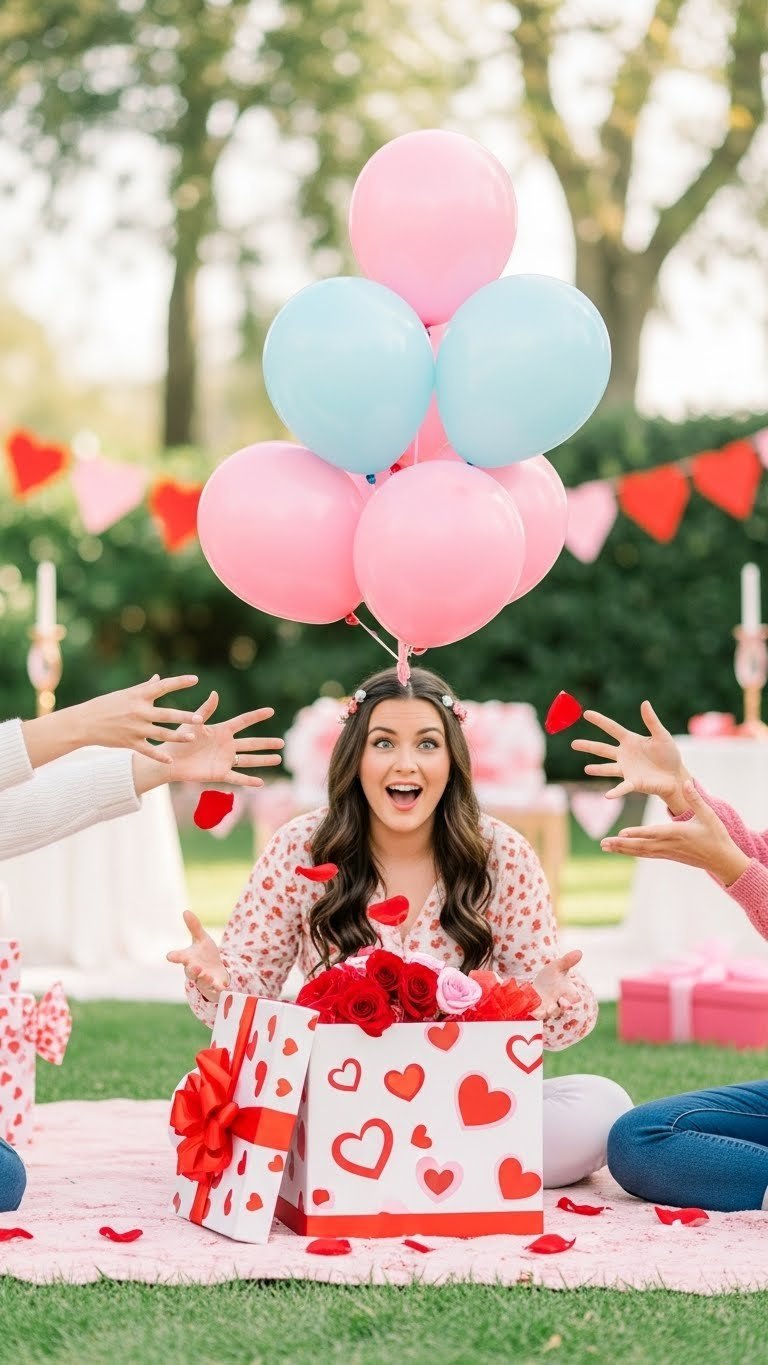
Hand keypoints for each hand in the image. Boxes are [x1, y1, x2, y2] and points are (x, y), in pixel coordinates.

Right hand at [71, 675, 202, 762]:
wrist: (84, 722)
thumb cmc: (106, 705)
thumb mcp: (125, 694)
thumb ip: (144, 687)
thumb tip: (158, 677)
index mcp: (138, 695)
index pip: (162, 686)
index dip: (179, 682)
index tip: (196, 679)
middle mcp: (138, 711)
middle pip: (166, 714)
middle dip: (184, 717)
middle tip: (200, 719)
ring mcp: (135, 728)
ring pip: (161, 734)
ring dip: (177, 737)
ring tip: (192, 738)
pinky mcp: (130, 742)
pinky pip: (148, 751)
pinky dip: (159, 756)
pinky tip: (171, 760)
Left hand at [156, 691, 283, 785]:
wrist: (170, 760)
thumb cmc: (179, 739)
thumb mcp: (194, 723)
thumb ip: (205, 710)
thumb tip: (215, 693)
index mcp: (222, 730)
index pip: (243, 721)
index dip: (257, 716)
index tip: (271, 711)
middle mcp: (226, 745)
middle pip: (252, 743)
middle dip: (267, 743)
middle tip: (282, 742)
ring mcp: (224, 760)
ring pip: (249, 760)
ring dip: (264, 760)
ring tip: (278, 758)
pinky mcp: (219, 773)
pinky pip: (237, 777)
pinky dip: (249, 780)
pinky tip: (261, 782)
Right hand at [167, 910, 228, 1000]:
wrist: (216, 970)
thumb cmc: (205, 954)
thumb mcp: (201, 939)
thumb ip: (194, 927)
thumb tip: (185, 911)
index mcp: (188, 958)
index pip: (179, 957)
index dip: (174, 956)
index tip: (170, 956)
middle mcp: (194, 970)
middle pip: (190, 971)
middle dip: (193, 970)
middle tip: (195, 966)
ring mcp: (203, 979)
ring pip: (201, 981)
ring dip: (204, 978)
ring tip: (206, 975)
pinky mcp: (213, 985)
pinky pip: (214, 988)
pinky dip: (217, 988)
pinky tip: (222, 986)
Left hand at [532, 950, 582, 1020]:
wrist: (534, 987)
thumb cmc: (548, 978)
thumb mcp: (556, 967)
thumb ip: (567, 961)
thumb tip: (580, 952)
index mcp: (566, 992)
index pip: (574, 998)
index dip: (574, 998)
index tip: (574, 997)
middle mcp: (559, 1003)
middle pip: (564, 1008)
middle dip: (564, 1006)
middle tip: (564, 1004)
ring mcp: (549, 1009)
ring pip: (553, 1013)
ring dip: (552, 1012)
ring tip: (548, 1009)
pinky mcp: (538, 1012)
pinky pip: (539, 1016)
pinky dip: (538, 1015)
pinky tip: (535, 1013)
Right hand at [571, 700, 691, 813]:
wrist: (676, 775)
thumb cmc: (669, 755)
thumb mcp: (662, 735)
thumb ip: (651, 721)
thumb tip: (644, 703)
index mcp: (630, 741)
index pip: (612, 728)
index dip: (599, 720)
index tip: (586, 713)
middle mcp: (625, 755)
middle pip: (602, 749)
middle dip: (587, 746)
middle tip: (572, 744)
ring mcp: (627, 769)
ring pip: (607, 768)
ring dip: (596, 769)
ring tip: (586, 769)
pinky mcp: (633, 782)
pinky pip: (622, 787)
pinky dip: (615, 792)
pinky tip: (607, 795)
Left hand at [601, 781, 750, 885]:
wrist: (722, 860)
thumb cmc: (716, 836)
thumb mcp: (708, 815)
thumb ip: (695, 799)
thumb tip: (685, 782)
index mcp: (677, 833)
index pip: (653, 833)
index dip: (637, 833)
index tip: (621, 833)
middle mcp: (668, 845)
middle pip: (640, 845)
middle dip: (621, 844)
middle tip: (602, 842)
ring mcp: (666, 852)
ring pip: (640, 851)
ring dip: (621, 849)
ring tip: (604, 846)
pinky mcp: (667, 856)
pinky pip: (646, 854)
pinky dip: (632, 852)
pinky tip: (620, 850)